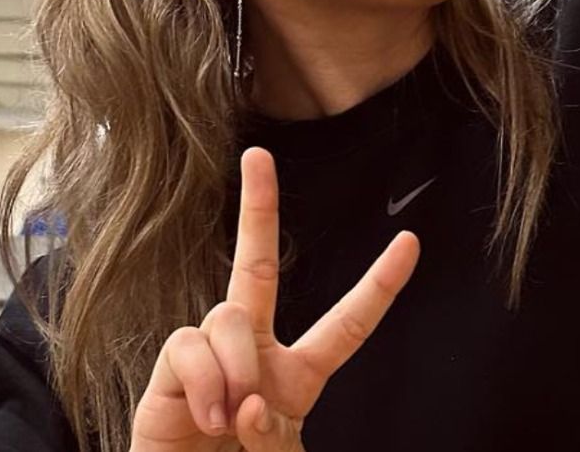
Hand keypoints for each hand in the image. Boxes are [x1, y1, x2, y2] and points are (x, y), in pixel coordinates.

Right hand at [130, 148, 419, 451]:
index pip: (347, 324)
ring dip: (238, 369)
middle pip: (259, 266)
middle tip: (258, 155)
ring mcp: (209, 357)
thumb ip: (274, 435)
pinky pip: (190, 344)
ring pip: (229, 315)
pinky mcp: (169, 369)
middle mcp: (252, 353)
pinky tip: (207, 417)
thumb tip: (250, 401)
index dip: (379, 286)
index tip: (410, 244)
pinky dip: (205, 382)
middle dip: (257, 209)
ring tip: (228, 420)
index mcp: (296, 377)